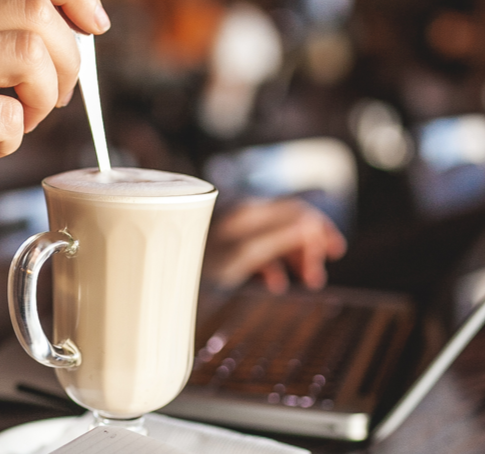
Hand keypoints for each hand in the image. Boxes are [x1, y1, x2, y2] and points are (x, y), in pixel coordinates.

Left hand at [202, 198, 346, 292]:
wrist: (161, 284)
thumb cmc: (195, 269)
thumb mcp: (241, 256)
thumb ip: (277, 237)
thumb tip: (312, 224)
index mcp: (247, 213)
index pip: (297, 210)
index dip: (320, 229)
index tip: (335, 252)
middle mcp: (240, 217)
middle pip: (289, 223)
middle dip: (308, 247)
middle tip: (315, 278)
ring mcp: (231, 232)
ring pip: (275, 238)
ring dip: (294, 257)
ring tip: (304, 282)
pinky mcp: (224, 248)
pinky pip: (258, 250)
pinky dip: (273, 264)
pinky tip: (275, 283)